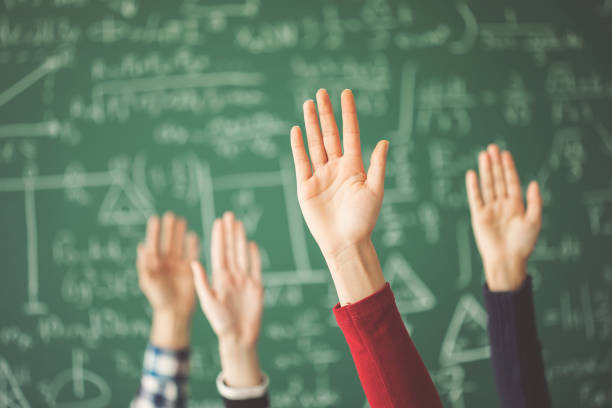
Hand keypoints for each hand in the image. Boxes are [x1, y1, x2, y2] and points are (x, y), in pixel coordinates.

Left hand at [137, 212, 199, 348]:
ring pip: (179, 245)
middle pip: (167, 242)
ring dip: (180, 234)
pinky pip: (191, 254)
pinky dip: (192, 245)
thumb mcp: (148, 282)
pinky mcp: (189, 270)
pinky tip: (193, 236)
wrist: (175, 313)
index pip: (154, 244)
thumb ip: (145, 265)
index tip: (155, 219)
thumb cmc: (159, 299)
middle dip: (168, 229)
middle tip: (170, 216)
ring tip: (182, 221)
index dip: (154, 232)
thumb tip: (141, 247)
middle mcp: (166, 263)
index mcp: (154, 265)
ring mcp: (178, 266)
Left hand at [191, 212, 263, 386]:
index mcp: (219, 278)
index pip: (219, 252)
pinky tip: (251, 244)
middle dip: (229, 232)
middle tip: (228, 215)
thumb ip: (201, 282)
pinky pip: (255, 267)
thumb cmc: (221, 324)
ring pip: (242, 254)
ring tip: (238, 223)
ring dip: (240, 238)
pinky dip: (254, 255)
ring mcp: (244, 280)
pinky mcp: (256, 287)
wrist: (240, 338)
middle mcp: (231, 276)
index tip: (217, 221)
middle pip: (231, 249)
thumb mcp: (208, 302)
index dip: (218, 236)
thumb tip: (193, 262)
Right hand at [290, 89, 387, 303]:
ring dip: (311, 124)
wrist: (345, 243)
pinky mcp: (305, 186)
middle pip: (330, 134)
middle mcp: (336, 167)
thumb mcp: (375, 191)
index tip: (346, 93)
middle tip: (322, 92)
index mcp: (354, 167)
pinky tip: (296, 129)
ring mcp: (320, 175)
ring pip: (315, 144)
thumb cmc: (363, 220)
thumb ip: (377, 166)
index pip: (350, 133)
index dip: (348, 113)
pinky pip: (301, 161)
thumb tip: (384, 141)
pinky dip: (298, 146)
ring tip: (308, 103)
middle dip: (326, 113)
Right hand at [465, 145, 541, 291]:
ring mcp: (489, 209)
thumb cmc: (523, 244)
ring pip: (487, 185)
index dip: (508, 167)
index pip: (511, 181)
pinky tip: (472, 174)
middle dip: (495, 164)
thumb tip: (533, 182)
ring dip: (485, 170)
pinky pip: (475, 198)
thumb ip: (534, 201)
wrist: (507, 260)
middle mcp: (502, 204)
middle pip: (498, 180)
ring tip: (483, 155)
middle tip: (492, 147)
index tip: (505, 153)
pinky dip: (473, 186)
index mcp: (516, 205)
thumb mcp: (534, 221)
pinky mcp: (478, 216)